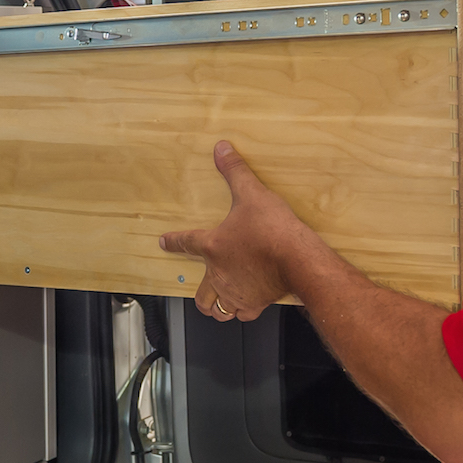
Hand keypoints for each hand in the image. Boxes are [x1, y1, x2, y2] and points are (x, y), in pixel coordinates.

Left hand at [159, 141, 313, 321]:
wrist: (298, 258)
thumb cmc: (273, 230)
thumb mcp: (252, 193)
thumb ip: (235, 171)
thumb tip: (221, 148)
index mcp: (213, 246)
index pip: (186, 242)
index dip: (173, 241)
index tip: (164, 242)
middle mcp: (220, 274)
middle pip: (200, 293)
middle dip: (198, 293)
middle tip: (202, 289)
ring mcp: (237, 291)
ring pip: (218, 308)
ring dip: (216, 306)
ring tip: (220, 303)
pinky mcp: (257, 302)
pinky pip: (244, 314)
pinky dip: (243, 311)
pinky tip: (249, 305)